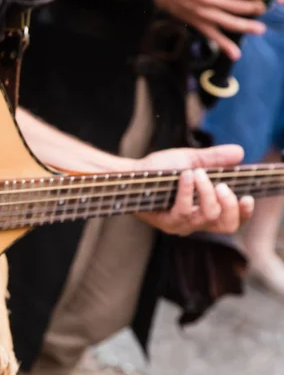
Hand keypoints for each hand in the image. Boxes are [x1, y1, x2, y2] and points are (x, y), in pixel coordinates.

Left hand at [134, 144, 253, 235]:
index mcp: (204, 211)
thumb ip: (214, 159)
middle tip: (222, 185)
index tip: (247, 197)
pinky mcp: (165, 222)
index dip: (243, 214)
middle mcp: (194, 222)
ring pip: (207, 216)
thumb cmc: (159, 170)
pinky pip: (184, 210)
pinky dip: (188, 190)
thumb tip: (240, 153)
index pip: (231, 222)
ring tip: (197, 173)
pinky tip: (186, 175)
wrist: (131, 173)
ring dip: (207, 192)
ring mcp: (180, 225)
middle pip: (225, 225)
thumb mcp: (191, 161)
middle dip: (228, 203)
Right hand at [155, 0, 268, 59]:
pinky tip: (236, 54)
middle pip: (239, 6)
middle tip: (262, 8)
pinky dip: (225, 46)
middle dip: (254, 8)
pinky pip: (213, 36)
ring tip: (259, 29)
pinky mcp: (197, 23)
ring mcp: (204, 14)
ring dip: (247, 26)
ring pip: (230, 22)